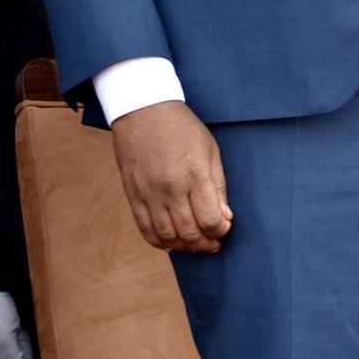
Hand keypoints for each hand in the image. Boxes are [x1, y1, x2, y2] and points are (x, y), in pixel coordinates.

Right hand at [111, 100, 231, 251]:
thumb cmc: (182, 128)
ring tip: (195, 246)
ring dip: (184, 247)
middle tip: (213, 244)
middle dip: (205, 244)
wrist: (144, 111)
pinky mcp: (133, 196)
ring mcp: (149, 195)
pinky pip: (145, 229)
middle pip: (190, 232)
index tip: (225, 228)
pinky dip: (159, 242)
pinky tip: (171, 244)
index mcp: (194, 175)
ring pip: (167, 236)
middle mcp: (171, 189)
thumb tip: (225, 216)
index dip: (220, 230)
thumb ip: (218, 185)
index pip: (210, 218)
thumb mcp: (210, 150)